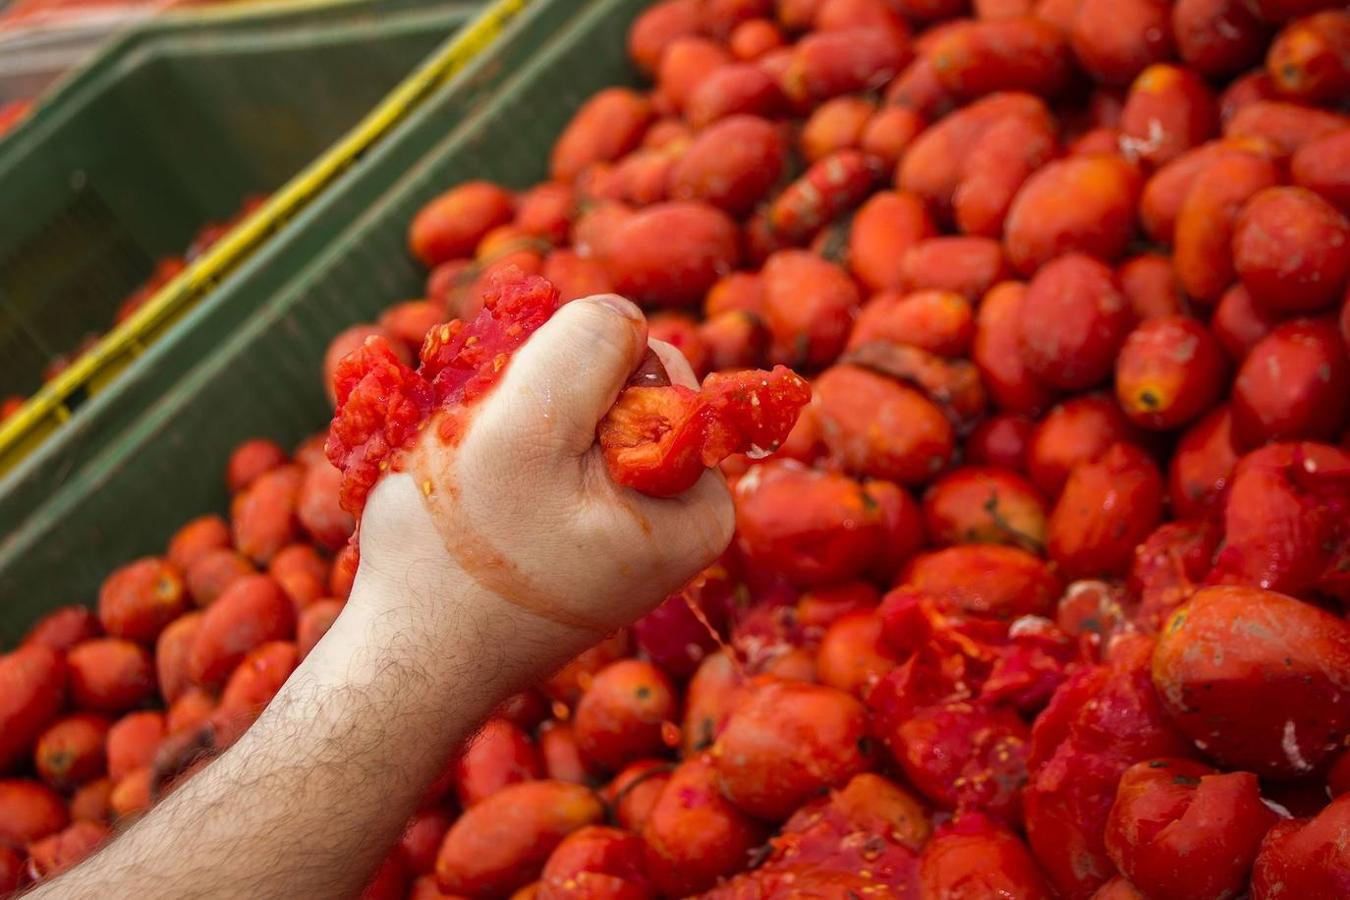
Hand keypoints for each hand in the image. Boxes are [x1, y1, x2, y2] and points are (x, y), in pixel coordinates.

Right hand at [354, 293, 734, 638]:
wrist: (398, 671)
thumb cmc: (462, 556)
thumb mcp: (530, 425)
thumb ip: (589, 345)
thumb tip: (624, 317)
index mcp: (700, 507)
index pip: (659, 374)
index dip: (580, 377)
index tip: (526, 434)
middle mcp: (674, 525)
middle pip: (616, 397)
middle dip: (542, 400)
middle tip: (483, 451)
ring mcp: (619, 537)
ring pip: (569, 425)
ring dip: (508, 425)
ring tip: (463, 477)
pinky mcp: (570, 546)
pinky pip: (543, 465)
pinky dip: (497, 460)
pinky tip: (460, 497)